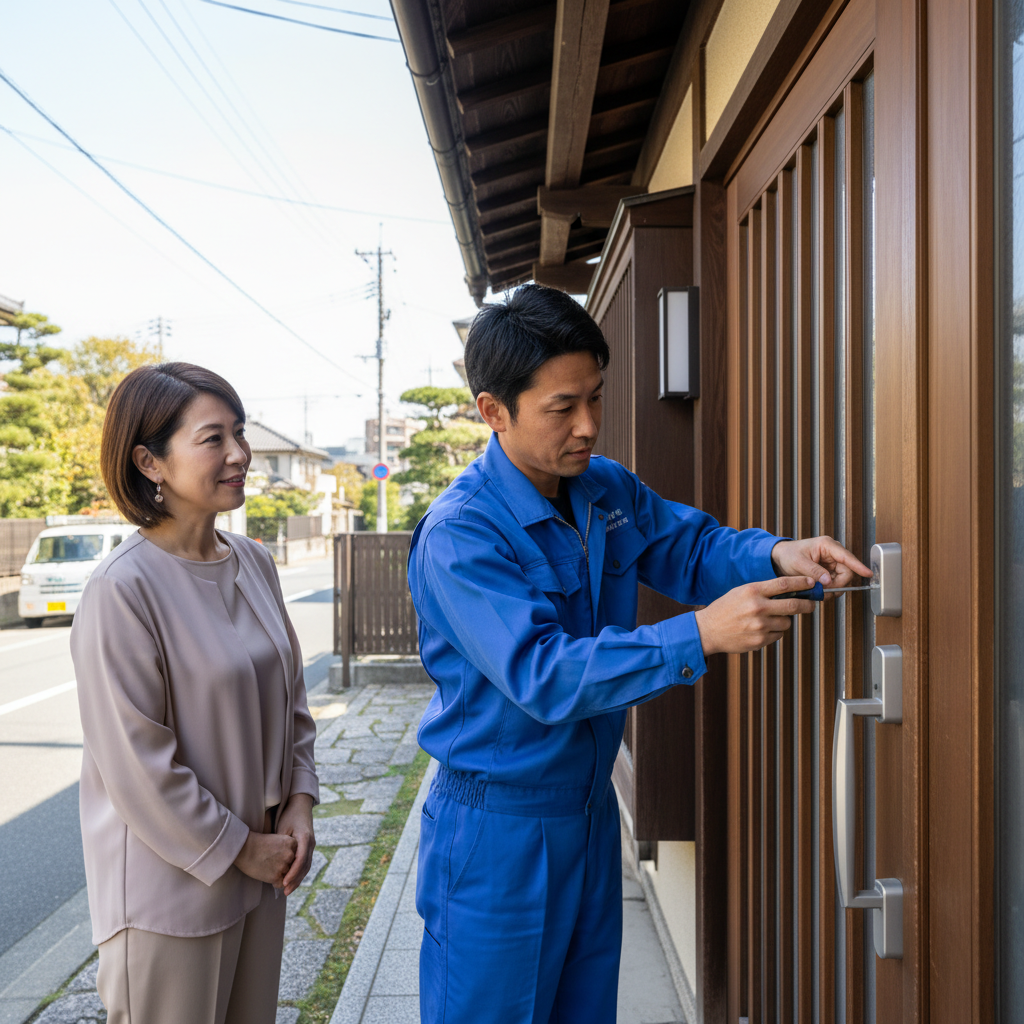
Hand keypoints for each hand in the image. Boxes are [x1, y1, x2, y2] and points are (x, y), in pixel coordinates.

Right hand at [233, 831, 296, 887]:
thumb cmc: (258, 844)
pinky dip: (274, 882)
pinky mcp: (276, 876)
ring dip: (279, 874)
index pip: (296, 855)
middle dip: (284, 866)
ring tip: (267, 867)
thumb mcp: (278, 840)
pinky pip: (280, 884)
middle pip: (293, 866)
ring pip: (287, 876)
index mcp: (292, 843)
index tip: (277, 854)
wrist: (242, 848)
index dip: (286, 856)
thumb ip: (288, 850)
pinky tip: (266, 873)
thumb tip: (295, 864)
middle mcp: (290, 854)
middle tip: (271, 861)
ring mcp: (284, 866)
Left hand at [276, 793, 315, 895]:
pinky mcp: (309, 847)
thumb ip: (281, 844)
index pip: (301, 859)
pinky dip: (299, 873)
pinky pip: (306, 863)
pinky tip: (292, 881)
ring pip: (307, 866)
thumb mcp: (283, 828)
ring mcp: (311, 845)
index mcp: (305, 838)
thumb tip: (276, 861)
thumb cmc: (289, 815)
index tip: (284, 882)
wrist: (300, 806)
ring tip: (288, 890)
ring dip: (298, 879)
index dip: (293, 873)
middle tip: (285, 891)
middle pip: (305, 866)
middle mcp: (311, 843)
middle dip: (296, 880)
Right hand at [694, 576, 817, 655]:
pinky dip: (775, 632)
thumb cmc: (725, 609)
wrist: (708, 630)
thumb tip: (789, 592)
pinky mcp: (760, 641)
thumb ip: (763, 591)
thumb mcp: (741, 592)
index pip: (784, 584)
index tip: (812, 582)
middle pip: (793, 605)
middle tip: (811, 604)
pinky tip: (761, 629)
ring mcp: (759, 626)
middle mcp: (757, 607)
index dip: (801, 583)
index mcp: (752, 591)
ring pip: (787, 622)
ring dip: (785, 620)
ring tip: (771, 618)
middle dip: (807, 604)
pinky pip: (778, 635)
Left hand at [770, 537, 871, 587]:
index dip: (858, 566)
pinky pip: (835, 583)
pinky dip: (829, 589)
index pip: (847, 557)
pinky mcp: (828, 571)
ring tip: (818, 590)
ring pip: (842, 580)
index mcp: (827, 546)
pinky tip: (819, 589)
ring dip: (833, 588)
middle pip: (846, 572)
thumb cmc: (788, 554)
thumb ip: (814, 571)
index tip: (868, 574)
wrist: (780, 557)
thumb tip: (828, 581)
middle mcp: (832, 554)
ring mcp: (831, 563)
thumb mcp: (798, 563)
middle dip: (838, 584)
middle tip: (824, 590)